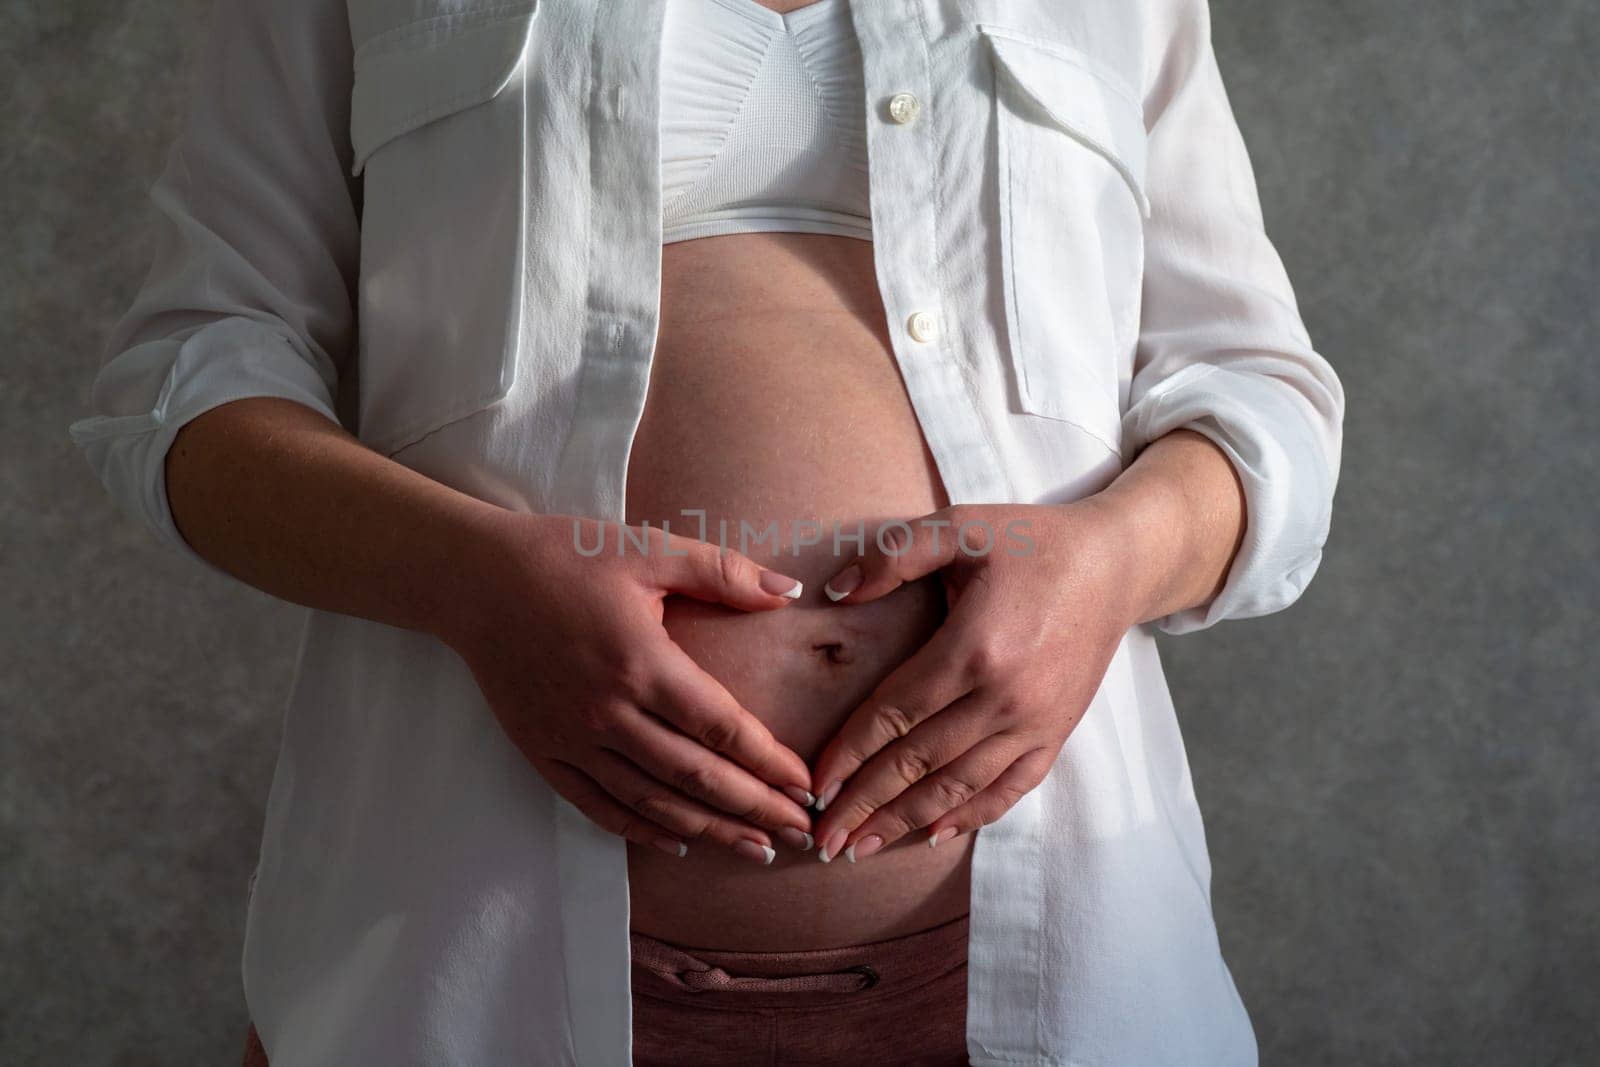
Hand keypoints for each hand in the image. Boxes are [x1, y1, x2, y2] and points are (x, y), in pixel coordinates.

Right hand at [442, 511, 816, 864]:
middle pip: (695, 777)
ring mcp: (571, 738)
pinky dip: (641, 830)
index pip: (721, 728)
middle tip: (801, 834)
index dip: (769, 763)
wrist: (473, 579)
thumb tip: (790, 593)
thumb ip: (723, 572)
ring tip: (756, 848)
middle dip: (755, 809)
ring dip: (710, 830)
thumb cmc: (565, 556)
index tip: (806, 786)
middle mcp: (607, 712)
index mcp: (641, 662)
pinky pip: (598, 805)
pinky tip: (679, 842)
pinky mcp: (543, 752)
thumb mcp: (647, 548)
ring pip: (652, 802)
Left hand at [806, 499, 1143, 861]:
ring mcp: (1035, 723)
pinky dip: (970, 816)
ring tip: (859, 849)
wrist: (1116, 564)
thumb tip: (835, 590)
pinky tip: (932, 836)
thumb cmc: (1031, 540)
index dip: (849, 753)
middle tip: (821, 839)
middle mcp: (1005, 698)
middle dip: (864, 804)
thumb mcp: (961, 525)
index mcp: (974, 648)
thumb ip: (895, 554)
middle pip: (918, 762)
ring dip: (905, 822)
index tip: (812, 784)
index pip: (895, 713)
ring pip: (958, 786)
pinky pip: (1009, 789)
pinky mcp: (1057, 733)